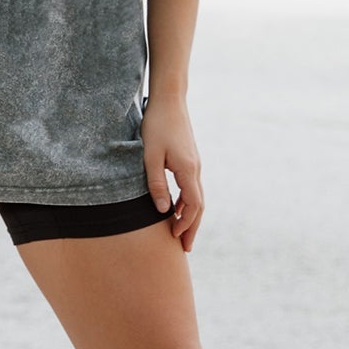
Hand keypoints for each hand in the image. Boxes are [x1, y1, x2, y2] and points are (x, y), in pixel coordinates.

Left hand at [141, 88, 203, 251]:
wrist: (169, 100)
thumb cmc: (156, 126)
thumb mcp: (150, 156)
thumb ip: (155, 184)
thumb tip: (162, 210)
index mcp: (188, 170)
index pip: (193, 205)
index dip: (186, 224)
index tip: (176, 238)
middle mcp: (195, 169)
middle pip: (199, 206)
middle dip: (192, 227)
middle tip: (185, 248)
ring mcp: (194, 164)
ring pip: (196, 197)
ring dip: (190, 216)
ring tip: (181, 233)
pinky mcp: (189, 160)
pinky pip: (192, 187)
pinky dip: (187, 203)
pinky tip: (177, 209)